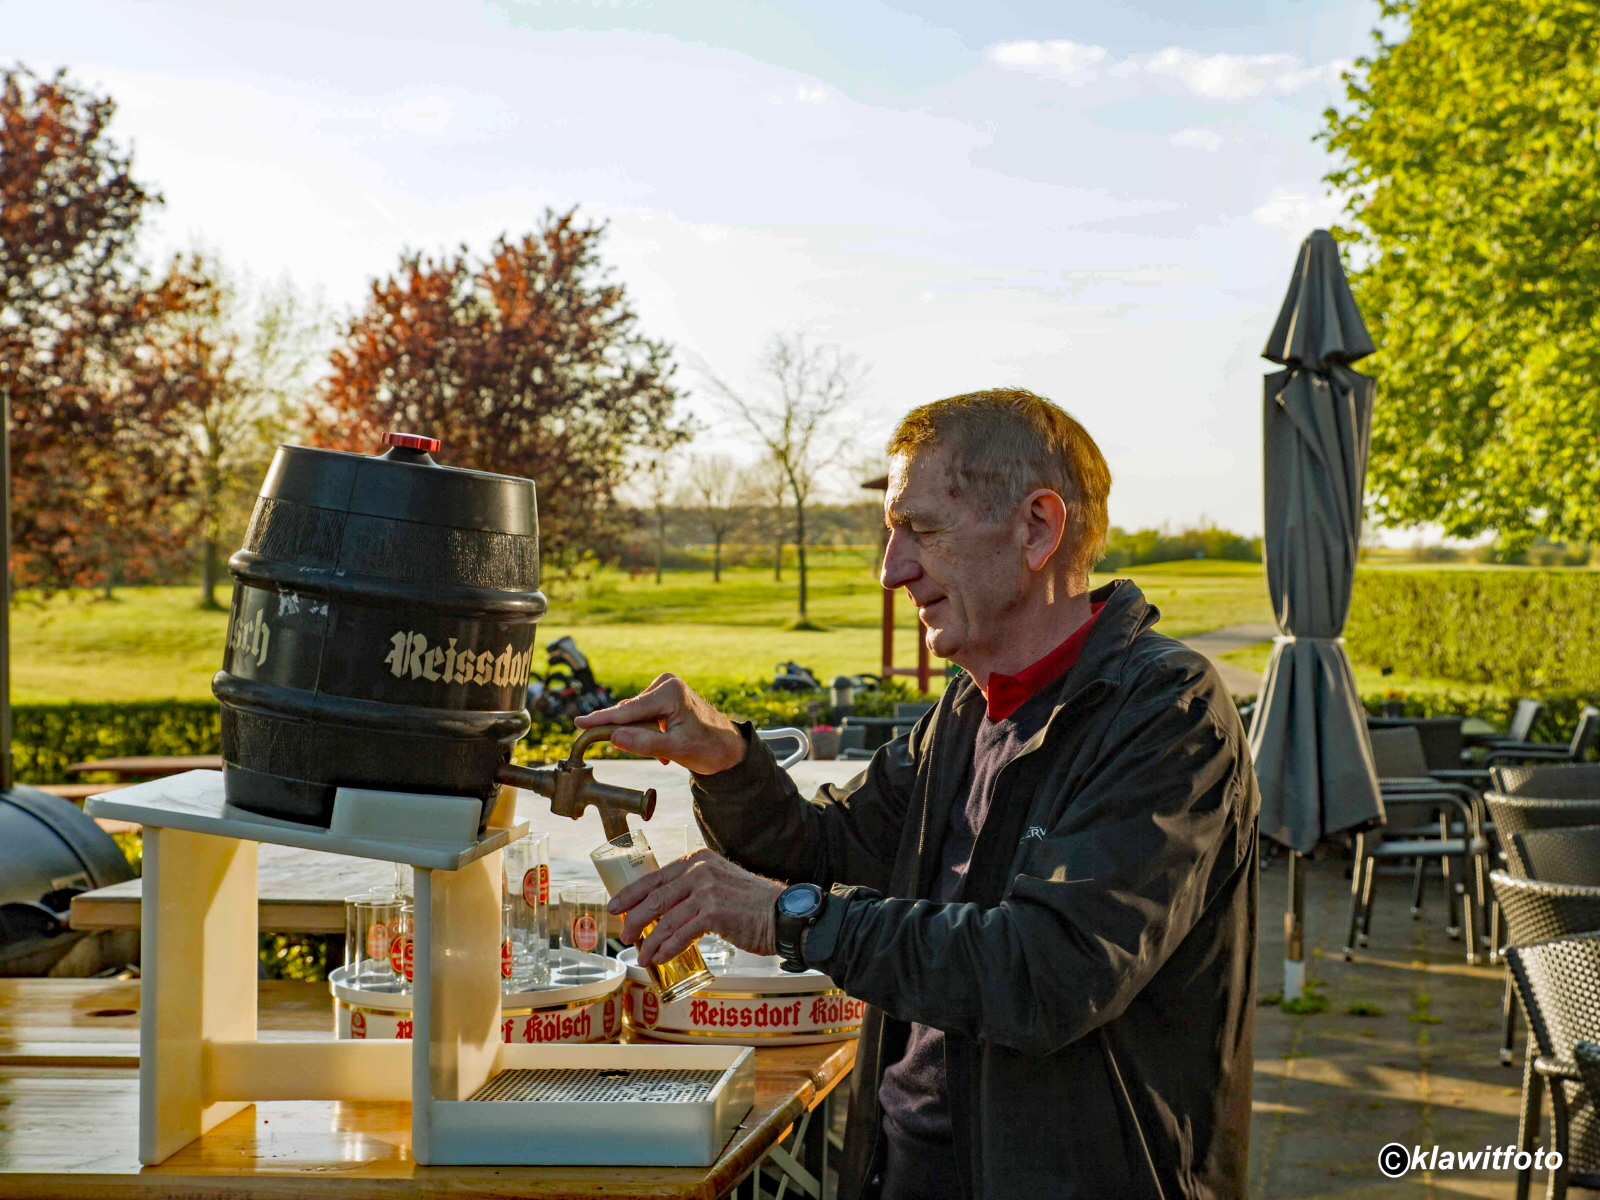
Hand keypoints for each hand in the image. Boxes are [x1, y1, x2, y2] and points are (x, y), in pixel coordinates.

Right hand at [575, 673, 745, 775]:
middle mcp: (666, 684)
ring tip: (666, 753)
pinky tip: (665, 748)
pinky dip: (648, 733)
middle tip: (654, 754)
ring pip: (635, 716)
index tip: (579, 722)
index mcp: (669, 692)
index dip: (602, 719)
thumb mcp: (676, 749)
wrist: (729, 748)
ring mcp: (665, 688)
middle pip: (630, 712)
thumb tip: (614, 736)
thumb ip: (644, 743)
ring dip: (642, 736)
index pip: (629, 710)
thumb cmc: (709, 748)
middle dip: (631, 735)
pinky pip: (643, 717)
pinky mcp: (664, 696)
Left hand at [606, 848, 781, 966]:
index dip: (630, 893)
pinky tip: (660, 958)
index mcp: (697, 859)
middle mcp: (700, 870)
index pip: (654, 876)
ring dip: (650, 941)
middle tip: (623, 935)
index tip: (614, 906)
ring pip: (666, 919)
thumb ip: (693, 887)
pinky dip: (667, 948)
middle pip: (656, 897)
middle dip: (635, 919)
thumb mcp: (718, 882)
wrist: (781, 914)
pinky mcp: (715, 913)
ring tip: (642, 955)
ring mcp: (707, 890)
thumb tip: (661, 906)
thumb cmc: (749, 903)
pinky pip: (682, 934)